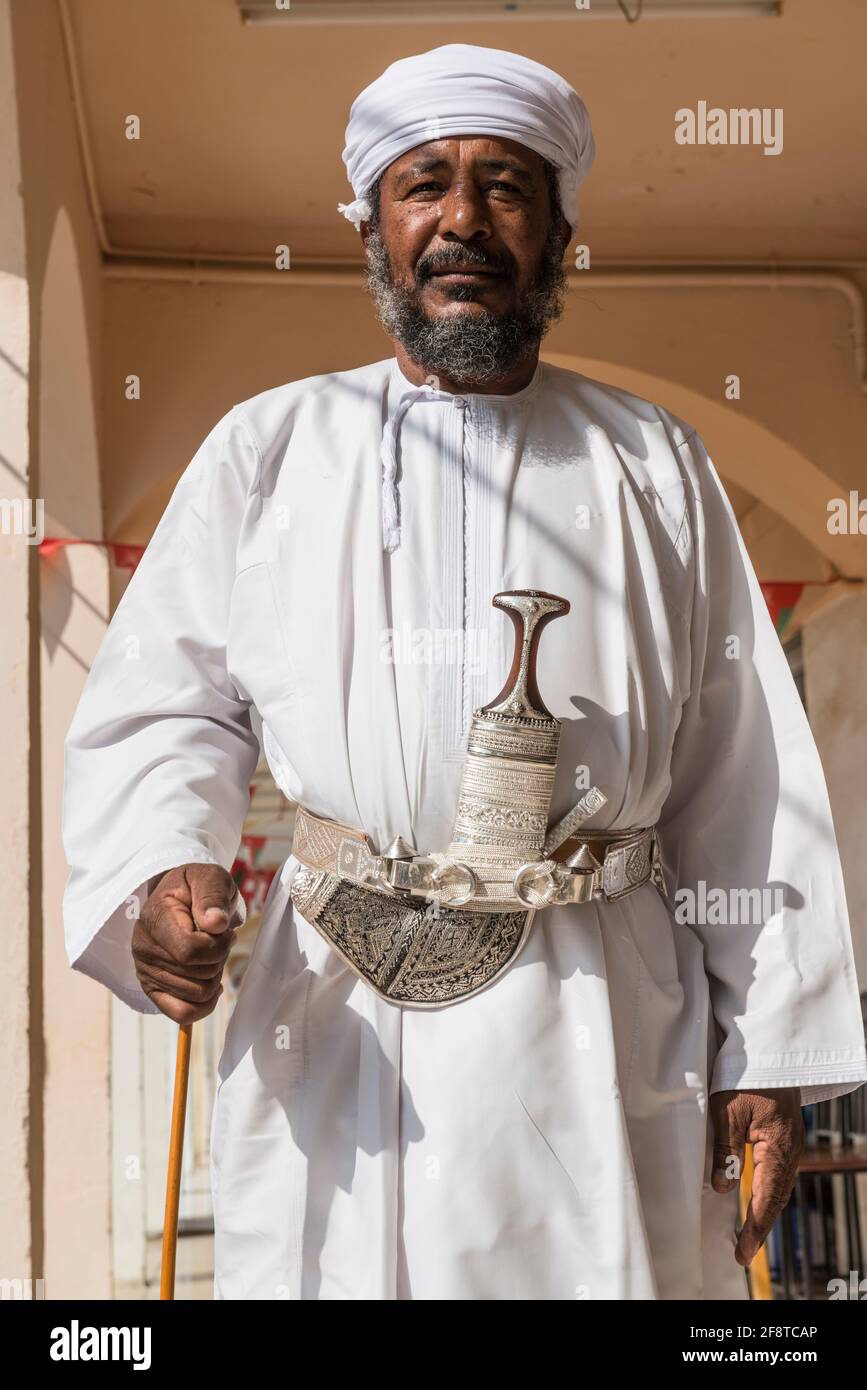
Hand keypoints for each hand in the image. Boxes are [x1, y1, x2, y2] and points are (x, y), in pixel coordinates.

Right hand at [132, 863, 244, 1023]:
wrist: (182, 897)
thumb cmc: (198, 887)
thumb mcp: (209, 877)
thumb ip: (212, 896)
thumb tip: (215, 924)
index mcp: (154, 918)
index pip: (189, 951)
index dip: (216, 945)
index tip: (222, 929)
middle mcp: (143, 948)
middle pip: (198, 976)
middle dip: (219, 958)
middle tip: (217, 938)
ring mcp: (145, 971)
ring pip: (197, 995)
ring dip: (214, 975)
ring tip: (209, 952)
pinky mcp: (153, 989)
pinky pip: (181, 1014)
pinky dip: (204, 1005)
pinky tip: (211, 982)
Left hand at [710, 1087, 804, 1266]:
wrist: (770, 1052)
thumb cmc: (746, 1076)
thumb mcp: (727, 1111)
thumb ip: (725, 1150)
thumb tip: (723, 1188)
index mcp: (778, 1147)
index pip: (767, 1198)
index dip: (755, 1227)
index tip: (743, 1251)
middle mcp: (789, 1151)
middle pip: (777, 1198)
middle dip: (760, 1227)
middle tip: (742, 1253)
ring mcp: (789, 1146)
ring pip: (779, 1188)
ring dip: (764, 1212)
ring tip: (748, 1237)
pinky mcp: (784, 1139)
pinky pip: (777, 1174)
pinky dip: (768, 1194)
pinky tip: (757, 1202)